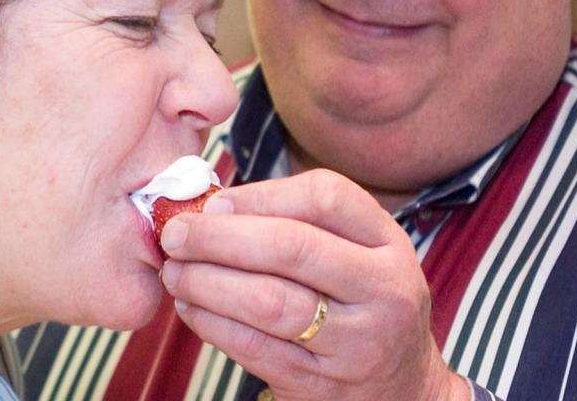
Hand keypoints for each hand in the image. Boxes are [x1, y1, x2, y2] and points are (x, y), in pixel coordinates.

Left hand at [159, 169, 468, 400]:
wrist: (402, 391)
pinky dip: (212, 324)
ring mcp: (356, 343)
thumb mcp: (358, 255)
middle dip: (220, 237)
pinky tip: (190, 307)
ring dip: (207, 282)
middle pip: (292, 248)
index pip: (326, 198)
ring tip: (174, 271)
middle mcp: (382, 291)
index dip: (260, 194)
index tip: (215, 201)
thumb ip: (300, 223)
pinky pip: (255, 349)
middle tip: (175, 233)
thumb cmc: (361, 306)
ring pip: (269, 302)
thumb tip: (212, 206)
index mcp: (388, 245)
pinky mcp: (322, 387)